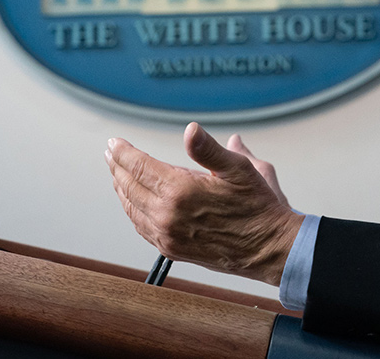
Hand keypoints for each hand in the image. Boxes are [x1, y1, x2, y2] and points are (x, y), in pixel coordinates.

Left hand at [105, 122, 302, 285]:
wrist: (269, 248)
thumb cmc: (258, 207)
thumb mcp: (239, 169)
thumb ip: (208, 149)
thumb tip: (190, 130)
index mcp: (180, 191)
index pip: (139, 166)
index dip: (123, 152)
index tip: (114, 142)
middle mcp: (168, 215)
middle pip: (129, 186)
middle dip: (117, 167)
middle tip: (110, 154)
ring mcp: (167, 235)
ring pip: (131, 208)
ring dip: (121, 189)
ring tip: (117, 174)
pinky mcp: (172, 250)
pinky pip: (141, 227)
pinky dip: (132, 211)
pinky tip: (133, 203)